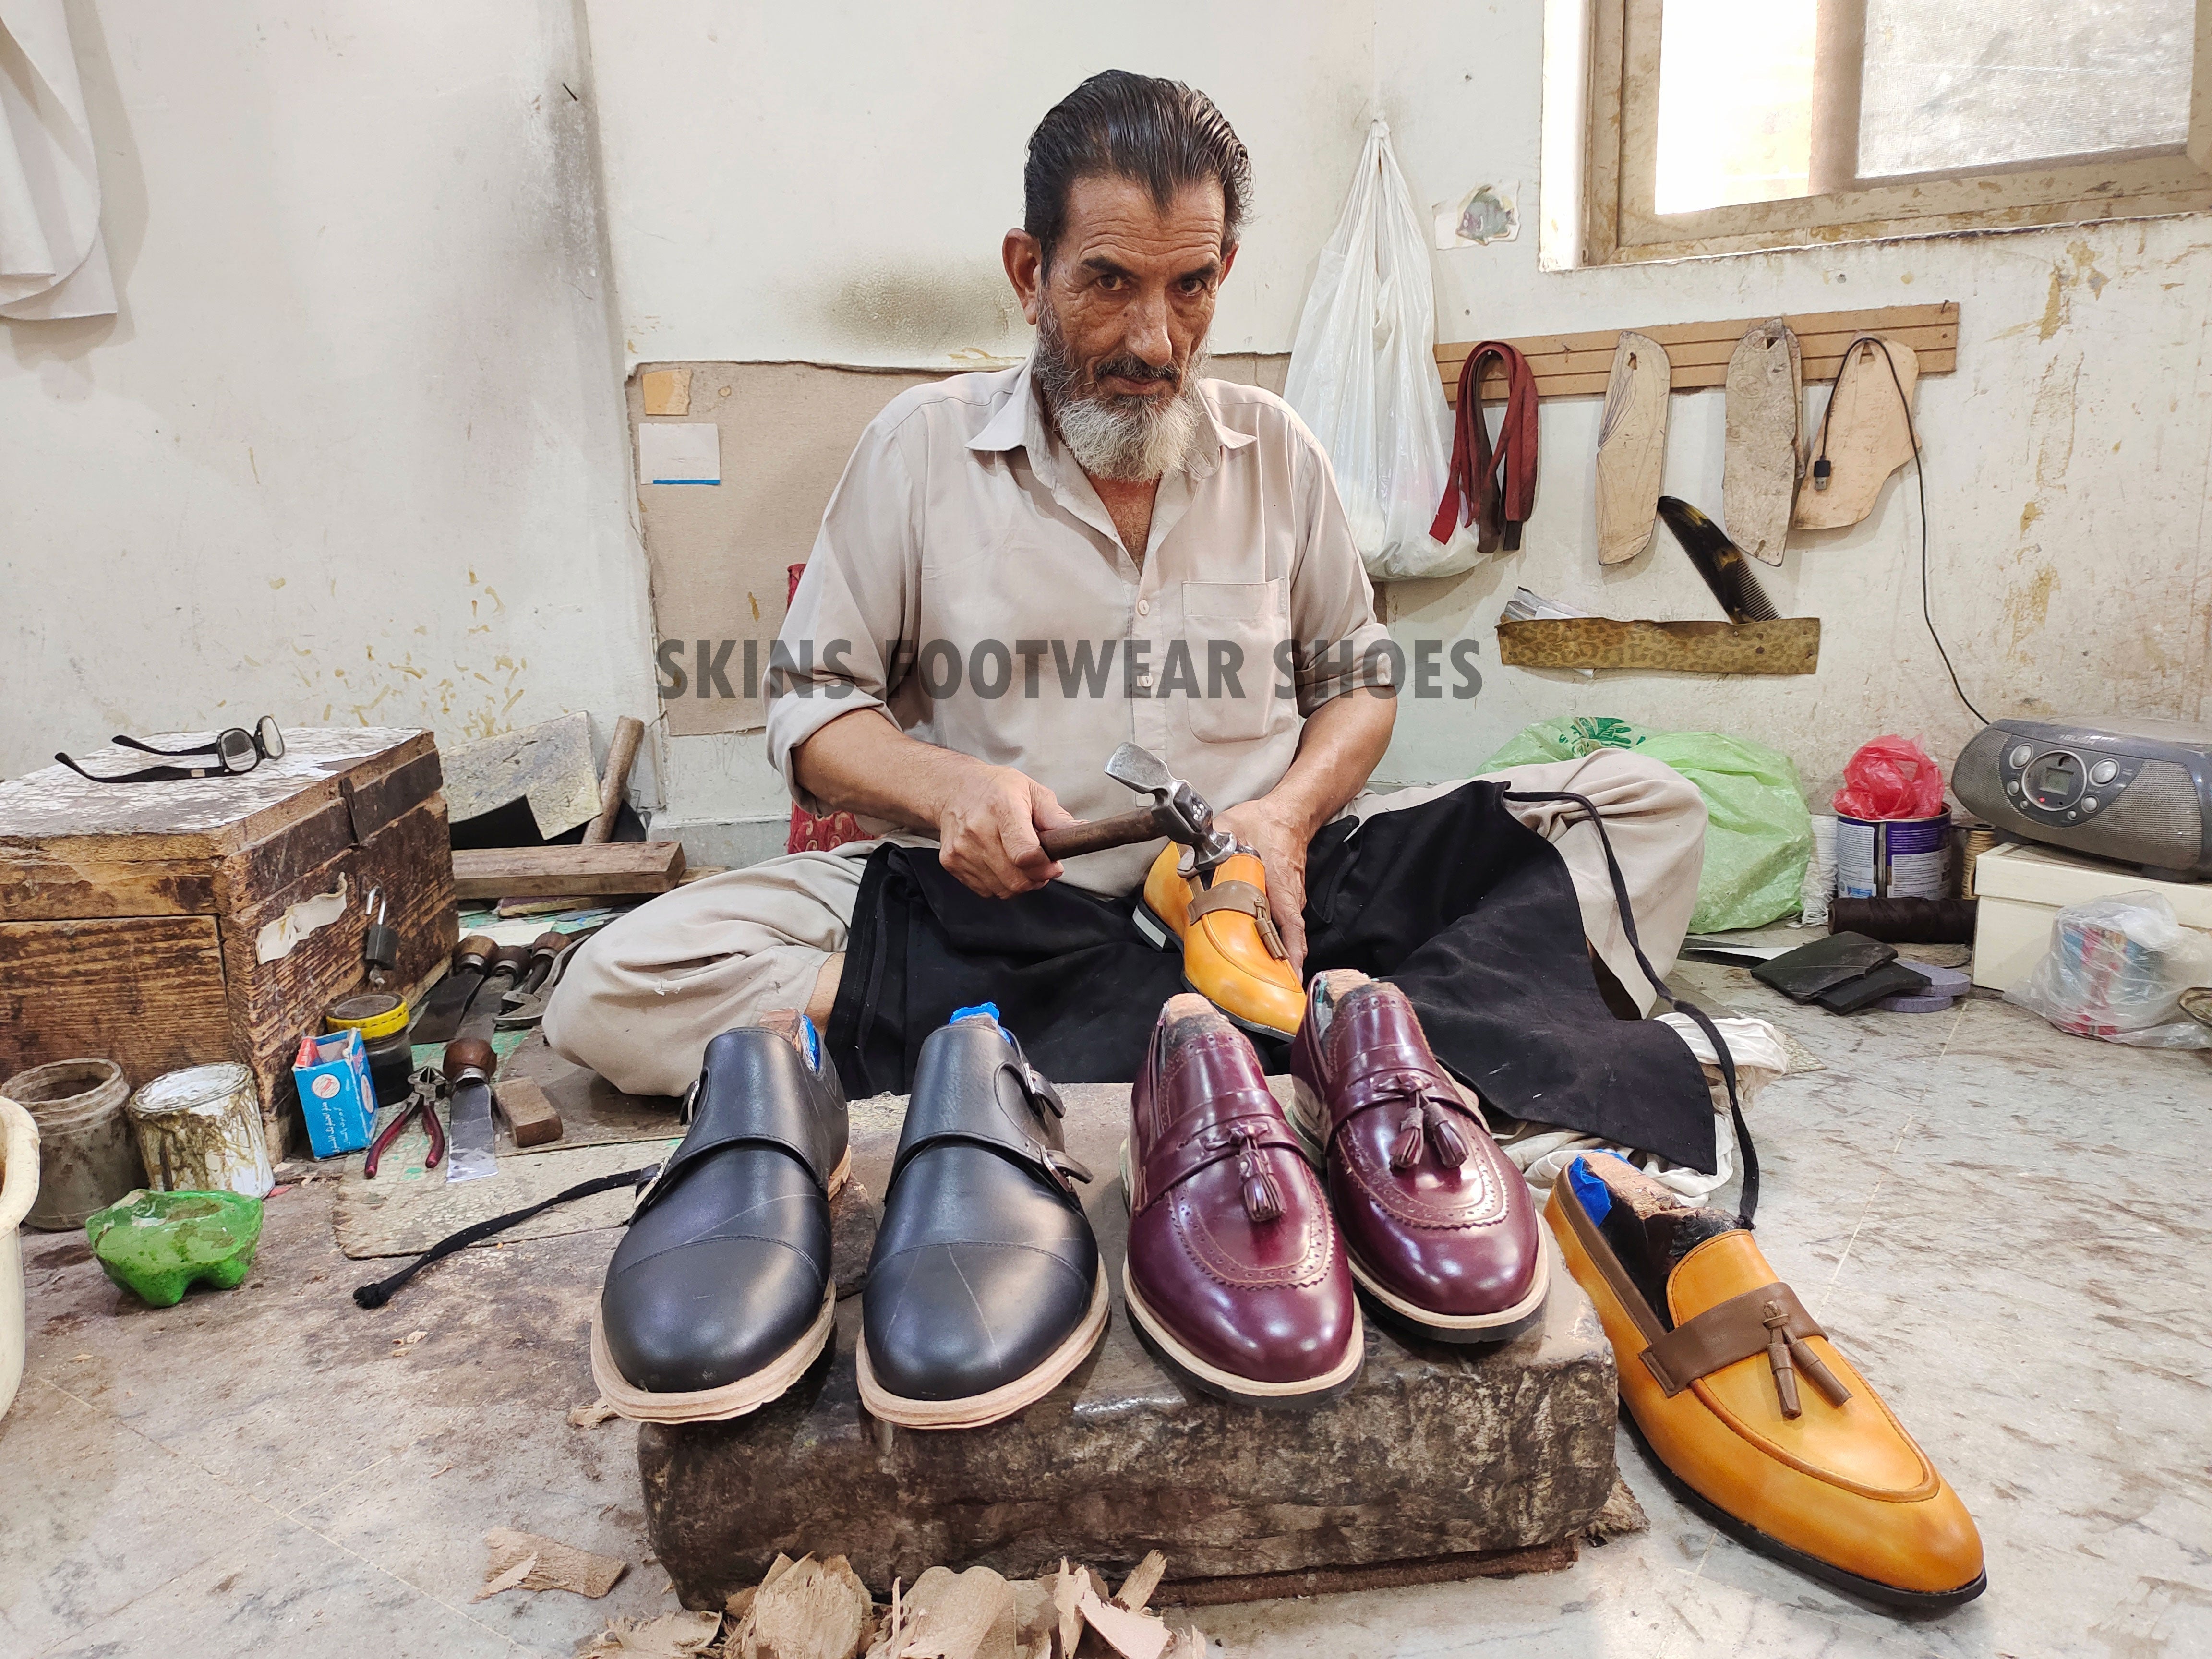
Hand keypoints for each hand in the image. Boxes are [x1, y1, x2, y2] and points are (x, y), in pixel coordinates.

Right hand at [936, 764, 1075, 898]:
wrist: (954, 788)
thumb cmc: (995, 788)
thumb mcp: (1032, 791)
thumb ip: (1056, 817)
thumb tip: (1080, 833)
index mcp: (1002, 808)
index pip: (1025, 854)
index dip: (1045, 868)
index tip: (1053, 865)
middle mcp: (978, 830)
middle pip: (1016, 880)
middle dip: (1036, 878)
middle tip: (1040, 864)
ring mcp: (962, 849)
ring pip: (1002, 890)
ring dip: (1018, 882)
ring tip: (1018, 860)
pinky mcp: (951, 862)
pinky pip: (986, 890)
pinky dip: (998, 883)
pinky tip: (999, 862)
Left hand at [1216, 797, 1313, 975]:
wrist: (1290, 812)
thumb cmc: (1265, 823)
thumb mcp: (1231, 826)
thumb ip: (1207, 844)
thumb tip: (1186, 864)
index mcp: (1281, 886)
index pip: (1292, 928)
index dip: (1290, 955)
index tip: (1287, 979)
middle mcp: (1290, 898)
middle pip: (1287, 939)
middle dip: (1276, 965)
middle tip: (1259, 988)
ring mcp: (1290, 899)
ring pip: (1283, 934)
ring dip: (1272, 954)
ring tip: (1254, 976)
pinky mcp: (1286, 898)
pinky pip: (1280, 924)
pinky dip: (1270, 939)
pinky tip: (1252, 950)